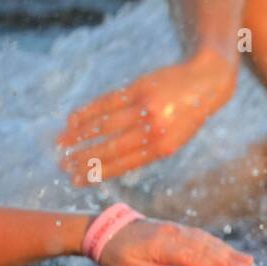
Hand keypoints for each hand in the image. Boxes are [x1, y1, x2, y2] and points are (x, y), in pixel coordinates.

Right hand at [57, 53, 236, 185]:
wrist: (205, 84)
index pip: (123, 165)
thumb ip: (147, 151)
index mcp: (162, 149)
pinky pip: (108, 102)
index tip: (77, 181)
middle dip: (84, 158)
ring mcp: (145, 108)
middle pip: (111, 148)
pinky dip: (88, 111)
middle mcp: (153, 131)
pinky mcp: (139, 89)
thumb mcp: (174, 140)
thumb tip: (114, 164)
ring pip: (105, 125)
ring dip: (79, 135)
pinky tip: (72, 119)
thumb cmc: (186, 117)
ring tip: (61, 143)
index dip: (98, 173)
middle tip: (63, 165)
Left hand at [95, 219, 253, 265]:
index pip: (192, 258)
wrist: (103, 229)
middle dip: (229, 259)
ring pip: (206, 241)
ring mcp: (175, 230)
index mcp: (161, 245)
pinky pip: (201, 237)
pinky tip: (229, 252)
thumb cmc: (115, 254)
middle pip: (205, 248)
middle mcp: (172, 235)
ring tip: (248, 262)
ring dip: (228, 252)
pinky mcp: (176, 231)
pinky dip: (217, 245)